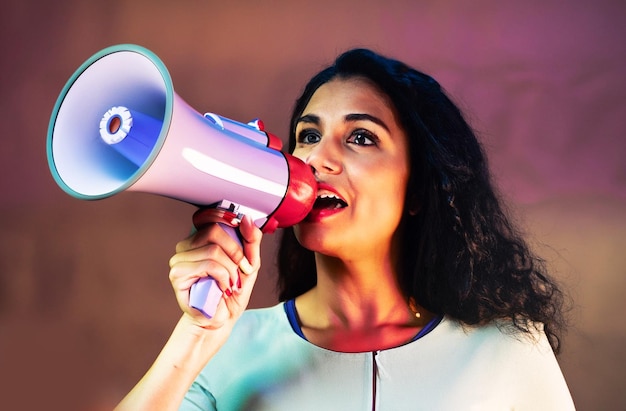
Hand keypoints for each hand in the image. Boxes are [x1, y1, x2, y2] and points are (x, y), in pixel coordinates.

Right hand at [168, 210, 261, 328]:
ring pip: (213, 250)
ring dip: (231, 269)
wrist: (221, 319)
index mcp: (200, 239)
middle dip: (236, 252)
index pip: (210, 216)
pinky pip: (209, 265)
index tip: (241, 230)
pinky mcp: (177, 275)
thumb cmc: (232, 291)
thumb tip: (247, 218)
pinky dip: (223, 277)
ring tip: (231, 283)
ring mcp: (178, 259)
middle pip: (214, 231)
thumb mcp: (250, 263)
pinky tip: (222, 288)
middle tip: (241, 269)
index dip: (227, 219)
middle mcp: (185, 246)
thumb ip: (251, 240)